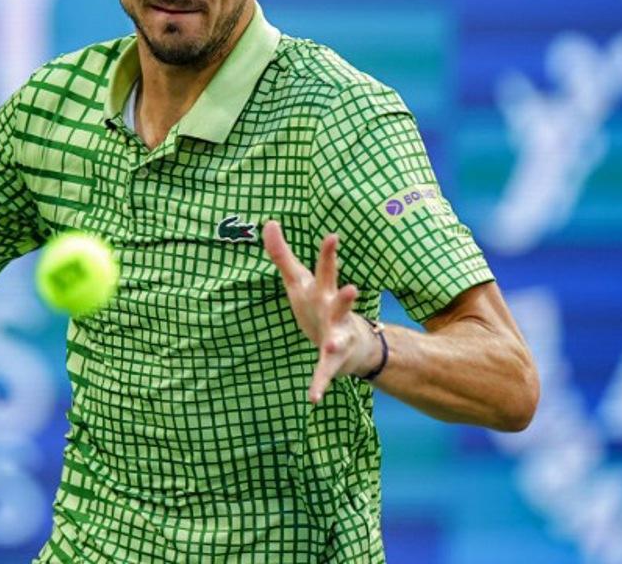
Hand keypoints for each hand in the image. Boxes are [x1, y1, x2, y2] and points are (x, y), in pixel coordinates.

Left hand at [263, 222, 379, 402]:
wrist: (351, 347)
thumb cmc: (319, 307)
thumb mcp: (298, 281)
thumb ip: (282, 253)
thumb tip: (267, 222)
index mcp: (324, 292)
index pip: (326, 270)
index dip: (329, 254)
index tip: (333, 236)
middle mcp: (335, 313)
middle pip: (339, 302)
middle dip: (346, 296)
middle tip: (353, 288)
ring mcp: (336, 337)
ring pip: (337, 339)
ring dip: (335, 343)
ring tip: (330, 347)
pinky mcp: (331, 362)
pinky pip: (324, 374)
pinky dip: (318, 385)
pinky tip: (312, 399)